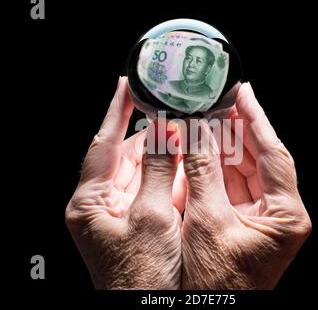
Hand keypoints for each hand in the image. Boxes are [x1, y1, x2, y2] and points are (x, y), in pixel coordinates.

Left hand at [65, 77, 184, 288]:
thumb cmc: (143, 278)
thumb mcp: (152, 218)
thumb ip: (156, 170)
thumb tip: (162, 131)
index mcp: (90, 204)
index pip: (102, 145)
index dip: (116, 111)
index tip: (126, 84)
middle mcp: (99, 206)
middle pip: (123, 156)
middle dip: (147, 134)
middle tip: (169, 111)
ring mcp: (117, 214)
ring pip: (139, 171)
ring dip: (160, 154)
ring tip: (180, 133)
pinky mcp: (135, 223)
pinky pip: (150, 189)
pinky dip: (166, 176)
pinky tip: (182, 164)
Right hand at [180, 82, 311, 288]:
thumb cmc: (214, 283)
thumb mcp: (207, 223)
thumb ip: (202, 173)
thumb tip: (194, 131)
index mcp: (285, 216)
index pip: (274, 154)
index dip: (256, 119)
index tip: (243, 92)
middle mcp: (279, 214)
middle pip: (260, 158)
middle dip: (238, 129)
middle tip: (219, 102)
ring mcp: (262, 217)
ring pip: (245, 169)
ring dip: (226, 146)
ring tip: (209, 119)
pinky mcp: (244, 221)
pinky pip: (232, 185)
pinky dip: (217, 167)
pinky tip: (205, 149)